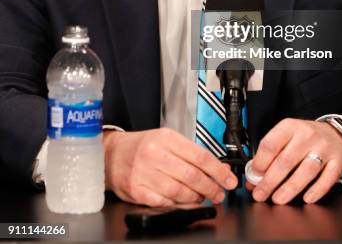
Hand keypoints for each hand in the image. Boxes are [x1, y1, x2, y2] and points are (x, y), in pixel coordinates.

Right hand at [104, 128, 237, 205]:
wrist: (111, 154)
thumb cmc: (141, 146)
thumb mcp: (166, 139)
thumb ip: (190, 152)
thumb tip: (217, 168)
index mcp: (166, 138)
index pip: (200, 155)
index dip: (218, 170)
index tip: (228, 179)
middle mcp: (155, 154)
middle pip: (192, 175)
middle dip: (211, 187)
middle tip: (219, 193)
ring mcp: (144, 173)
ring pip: (179, 191)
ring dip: (196, 198)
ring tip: (203, 198)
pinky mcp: (137, 190)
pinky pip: (164, 202)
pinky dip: (178, 205)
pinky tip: (185, 203)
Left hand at [246, 118, 341, 204]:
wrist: (336, 134)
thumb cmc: (306, 138)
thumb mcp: (287, 137)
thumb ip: (271, 155)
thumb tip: (253, 178)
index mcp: (290, 127)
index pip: (271, 144)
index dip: (260, 162)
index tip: (253, 176)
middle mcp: (307, 135)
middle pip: (286, 160)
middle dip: (270, 181)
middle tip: (261, 194)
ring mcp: (324, 148)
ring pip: (306, 170)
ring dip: (290, 188)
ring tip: (278, 199)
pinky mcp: (337, 161)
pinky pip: (327, 178)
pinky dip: (317, 190)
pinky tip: (306, 198)